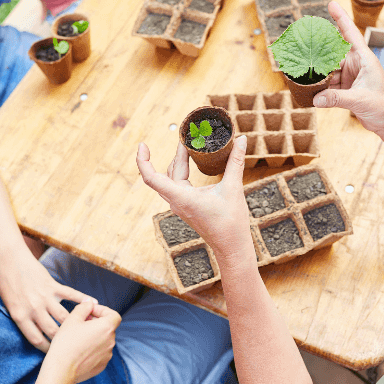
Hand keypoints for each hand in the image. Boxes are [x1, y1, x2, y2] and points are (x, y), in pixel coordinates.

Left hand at [0, 250, 98, 351]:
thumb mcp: (10, 307)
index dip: (47, 349)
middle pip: (53, 331)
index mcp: (21, 317)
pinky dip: (83, 299)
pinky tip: (94, 303)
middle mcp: (34, 309)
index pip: (37, 340)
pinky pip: (71, 294)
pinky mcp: (53, 285)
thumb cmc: (7, 285)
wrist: (9, 261)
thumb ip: (24, 320)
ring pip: (64, 317)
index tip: (54, 353)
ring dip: (76, 324)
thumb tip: (38, 333)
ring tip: (86, 330)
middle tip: (73, 346)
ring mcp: (45, 297)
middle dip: (64, 341)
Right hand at [49, 300, 120, 383]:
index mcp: (107, 327)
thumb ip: (84, 307)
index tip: (89, 312)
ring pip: (103, 340)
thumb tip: (89, 302)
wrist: (61, 370)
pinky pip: (100, 353)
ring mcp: (107, 355)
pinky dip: (93, 349)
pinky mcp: (102, 366)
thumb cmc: (66, 342)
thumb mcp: (72, 319)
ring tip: (78, 337)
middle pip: (108, 327)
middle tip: (80, 323)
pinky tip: (79, 350)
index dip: (102, 311)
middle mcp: (111, 341)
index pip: (113, 314)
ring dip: (94, 336)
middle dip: (96, 323)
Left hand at [136, 136, 252, 259]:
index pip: (151, 178)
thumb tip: (240, 139)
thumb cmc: (231, 223)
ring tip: (187, 146)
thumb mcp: (233, 188)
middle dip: (175, 154)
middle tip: (186, 136)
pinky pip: (177, 186)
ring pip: (171, 179)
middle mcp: (176, 201)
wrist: (232, 247)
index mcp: (181, 197)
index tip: (142, 145)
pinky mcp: (187, 207)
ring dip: (178, 162)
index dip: (142, 160)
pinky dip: (181, 172)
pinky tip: (190, 163)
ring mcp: (180, 205)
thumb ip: (235, 162)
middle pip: (165, 173)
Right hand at [312, 1, 383, 132]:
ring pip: (327, 69)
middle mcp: (355, 64)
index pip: (350, 34)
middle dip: (318, 49)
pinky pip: (327, 84)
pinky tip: (309, 90)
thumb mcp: (359, 100)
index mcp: (364, 59)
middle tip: (301, 43)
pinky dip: (319, 87)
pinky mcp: (345, 89)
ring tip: (302, 72)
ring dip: (317, 73)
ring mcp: (349, 76)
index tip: (330, 4)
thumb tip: (315, 99)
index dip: (340, 18)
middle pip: (332, 52)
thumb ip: (336, 98)